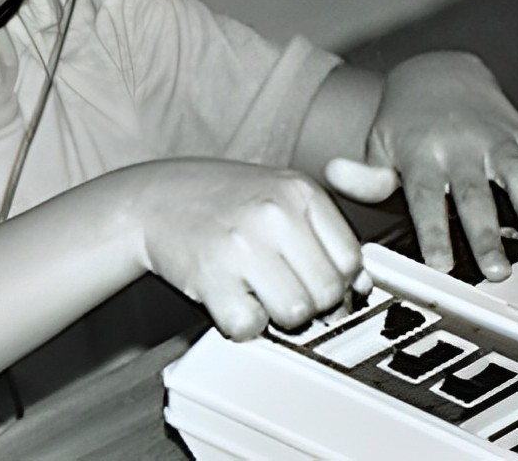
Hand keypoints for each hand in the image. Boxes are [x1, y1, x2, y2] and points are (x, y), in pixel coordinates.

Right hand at [120, 159, 367, 340]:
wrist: (156, 199)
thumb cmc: (224, 201)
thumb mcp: (281, 196)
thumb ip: (324, 236)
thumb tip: (361, 288)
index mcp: (300, 191)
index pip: (351, 261)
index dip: (338, 283)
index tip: (317, 284)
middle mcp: (275, 213)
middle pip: (327, 293)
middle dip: (308, 303)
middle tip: (281, 290)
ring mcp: (243, 244)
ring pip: (294, 315)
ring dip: (276, 316)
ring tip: (256, 292)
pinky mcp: (212, 276)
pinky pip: (250, 327)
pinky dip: (241, 323)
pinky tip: (230, 297)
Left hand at [325, 52, 517, 280]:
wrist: (438, 73)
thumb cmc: (406, 122)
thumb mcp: (378, 145)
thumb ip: (365, 174)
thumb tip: (336, 174)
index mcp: (424, 156)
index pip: (427, 199)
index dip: (434, 233)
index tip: (442, 266)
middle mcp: (463, 148)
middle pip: (476, 195)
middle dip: (488, 234)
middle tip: (500, 270)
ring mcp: (498, 141)